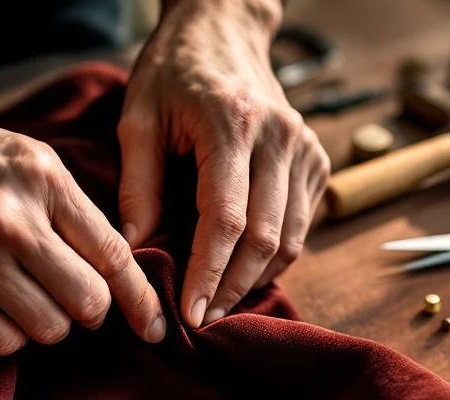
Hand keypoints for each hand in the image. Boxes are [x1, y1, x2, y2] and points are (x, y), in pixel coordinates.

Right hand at [0, 100, 165, 354]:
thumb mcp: (19, 157)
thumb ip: (67, 207)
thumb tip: (115, 267)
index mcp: (41, 177)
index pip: (113, 253)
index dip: (139, 298)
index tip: (153, 326)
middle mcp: (10, 218)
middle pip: (87, 302)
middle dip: (88, 313)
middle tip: (71, 304)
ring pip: (47, 330)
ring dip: (44, 325)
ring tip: (19, 297)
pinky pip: (0, 343)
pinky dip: (5, 336)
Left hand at [119, 0, 329, 327]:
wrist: (224, 29)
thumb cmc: (174, 72)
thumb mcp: (138, 118)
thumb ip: (138, 186)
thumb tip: (133, 250)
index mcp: (231, 124)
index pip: (227, 219)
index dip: (208, 274)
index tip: (191, 314)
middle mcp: (279, 137)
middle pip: (266, 238)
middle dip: (232, 288)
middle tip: (202, 320)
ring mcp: (305, 149)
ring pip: (290, 240)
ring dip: (255, 280)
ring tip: (219, 303)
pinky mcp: (316, 161)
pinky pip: (302, 227)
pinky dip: (274, 258)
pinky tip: (242, 273)